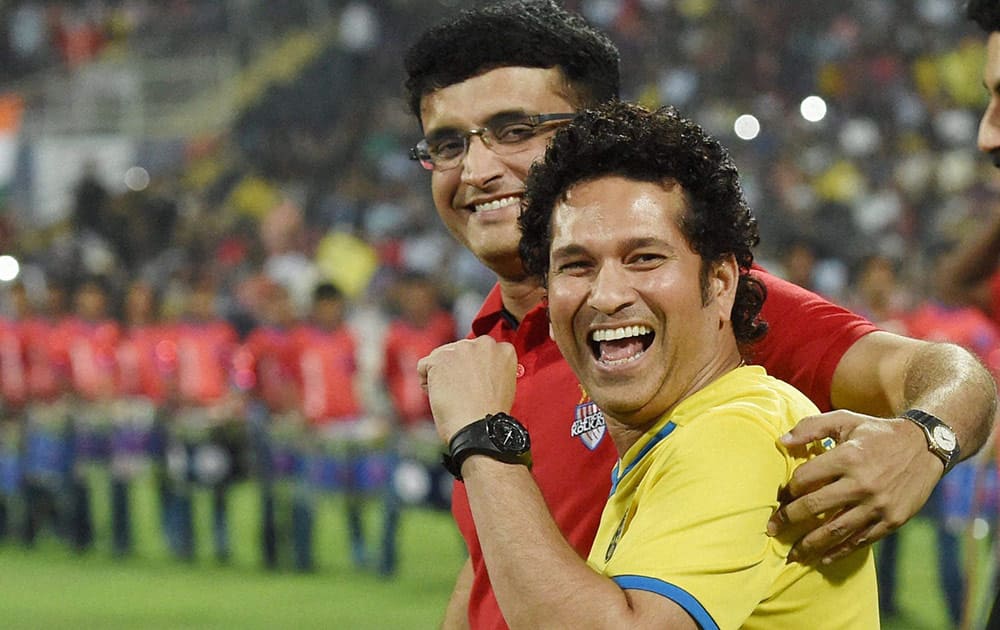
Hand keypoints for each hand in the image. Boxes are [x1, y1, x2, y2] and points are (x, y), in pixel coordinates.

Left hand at [417, 337, 517, 442]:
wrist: (480, 428)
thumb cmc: (490, 416)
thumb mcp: (502, 385)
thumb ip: (491, 369)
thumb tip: (474, 370)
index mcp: (504, 351)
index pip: (480, 351)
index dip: (474, 368)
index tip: (473, 383)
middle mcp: (484, 344)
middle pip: (460, 350)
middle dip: (457, 368)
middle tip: (461, 391)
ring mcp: (462, 349)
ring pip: (441, 357)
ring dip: (441, 374)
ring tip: (451, 396)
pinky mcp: (440, 358)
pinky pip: (424, 366)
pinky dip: (426, 382)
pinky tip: (439, 396)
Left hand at [767, 410, 940, 563]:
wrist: (926, 446)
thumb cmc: (877, 433)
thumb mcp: (845, 420)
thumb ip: (810, 427)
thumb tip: (781, 442)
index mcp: (848, 457)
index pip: (805, 478)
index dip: (788, 489)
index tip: (780, 497)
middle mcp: (862, 483)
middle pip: (815, 506)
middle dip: (789, 520)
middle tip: (772, 529)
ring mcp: (878, 505)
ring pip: (836, 530)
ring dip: (810, 545)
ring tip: (792, 554)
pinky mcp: (892, 520)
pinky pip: (861, 541)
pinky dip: (840, 552)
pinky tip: (823, 559)